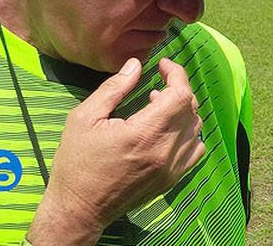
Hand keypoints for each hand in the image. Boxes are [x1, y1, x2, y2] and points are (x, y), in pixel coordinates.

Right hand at [27, 57, 204, 244]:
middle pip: (190, 108)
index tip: (163, 65)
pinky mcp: (172, 179)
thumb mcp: (85, 118)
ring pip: (195, 127)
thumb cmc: (77, 163)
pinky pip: (195, 149)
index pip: (180, 95)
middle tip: (157, 84)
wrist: (79, 209)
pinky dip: (188, 132)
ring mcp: (172, 168)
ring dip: (183, 109)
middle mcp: (165, 151)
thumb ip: (114, 88)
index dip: (176, 74)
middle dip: (178, 88)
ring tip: (158, 105)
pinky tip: (168, 128)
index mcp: (144, 133)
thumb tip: (136, 64)